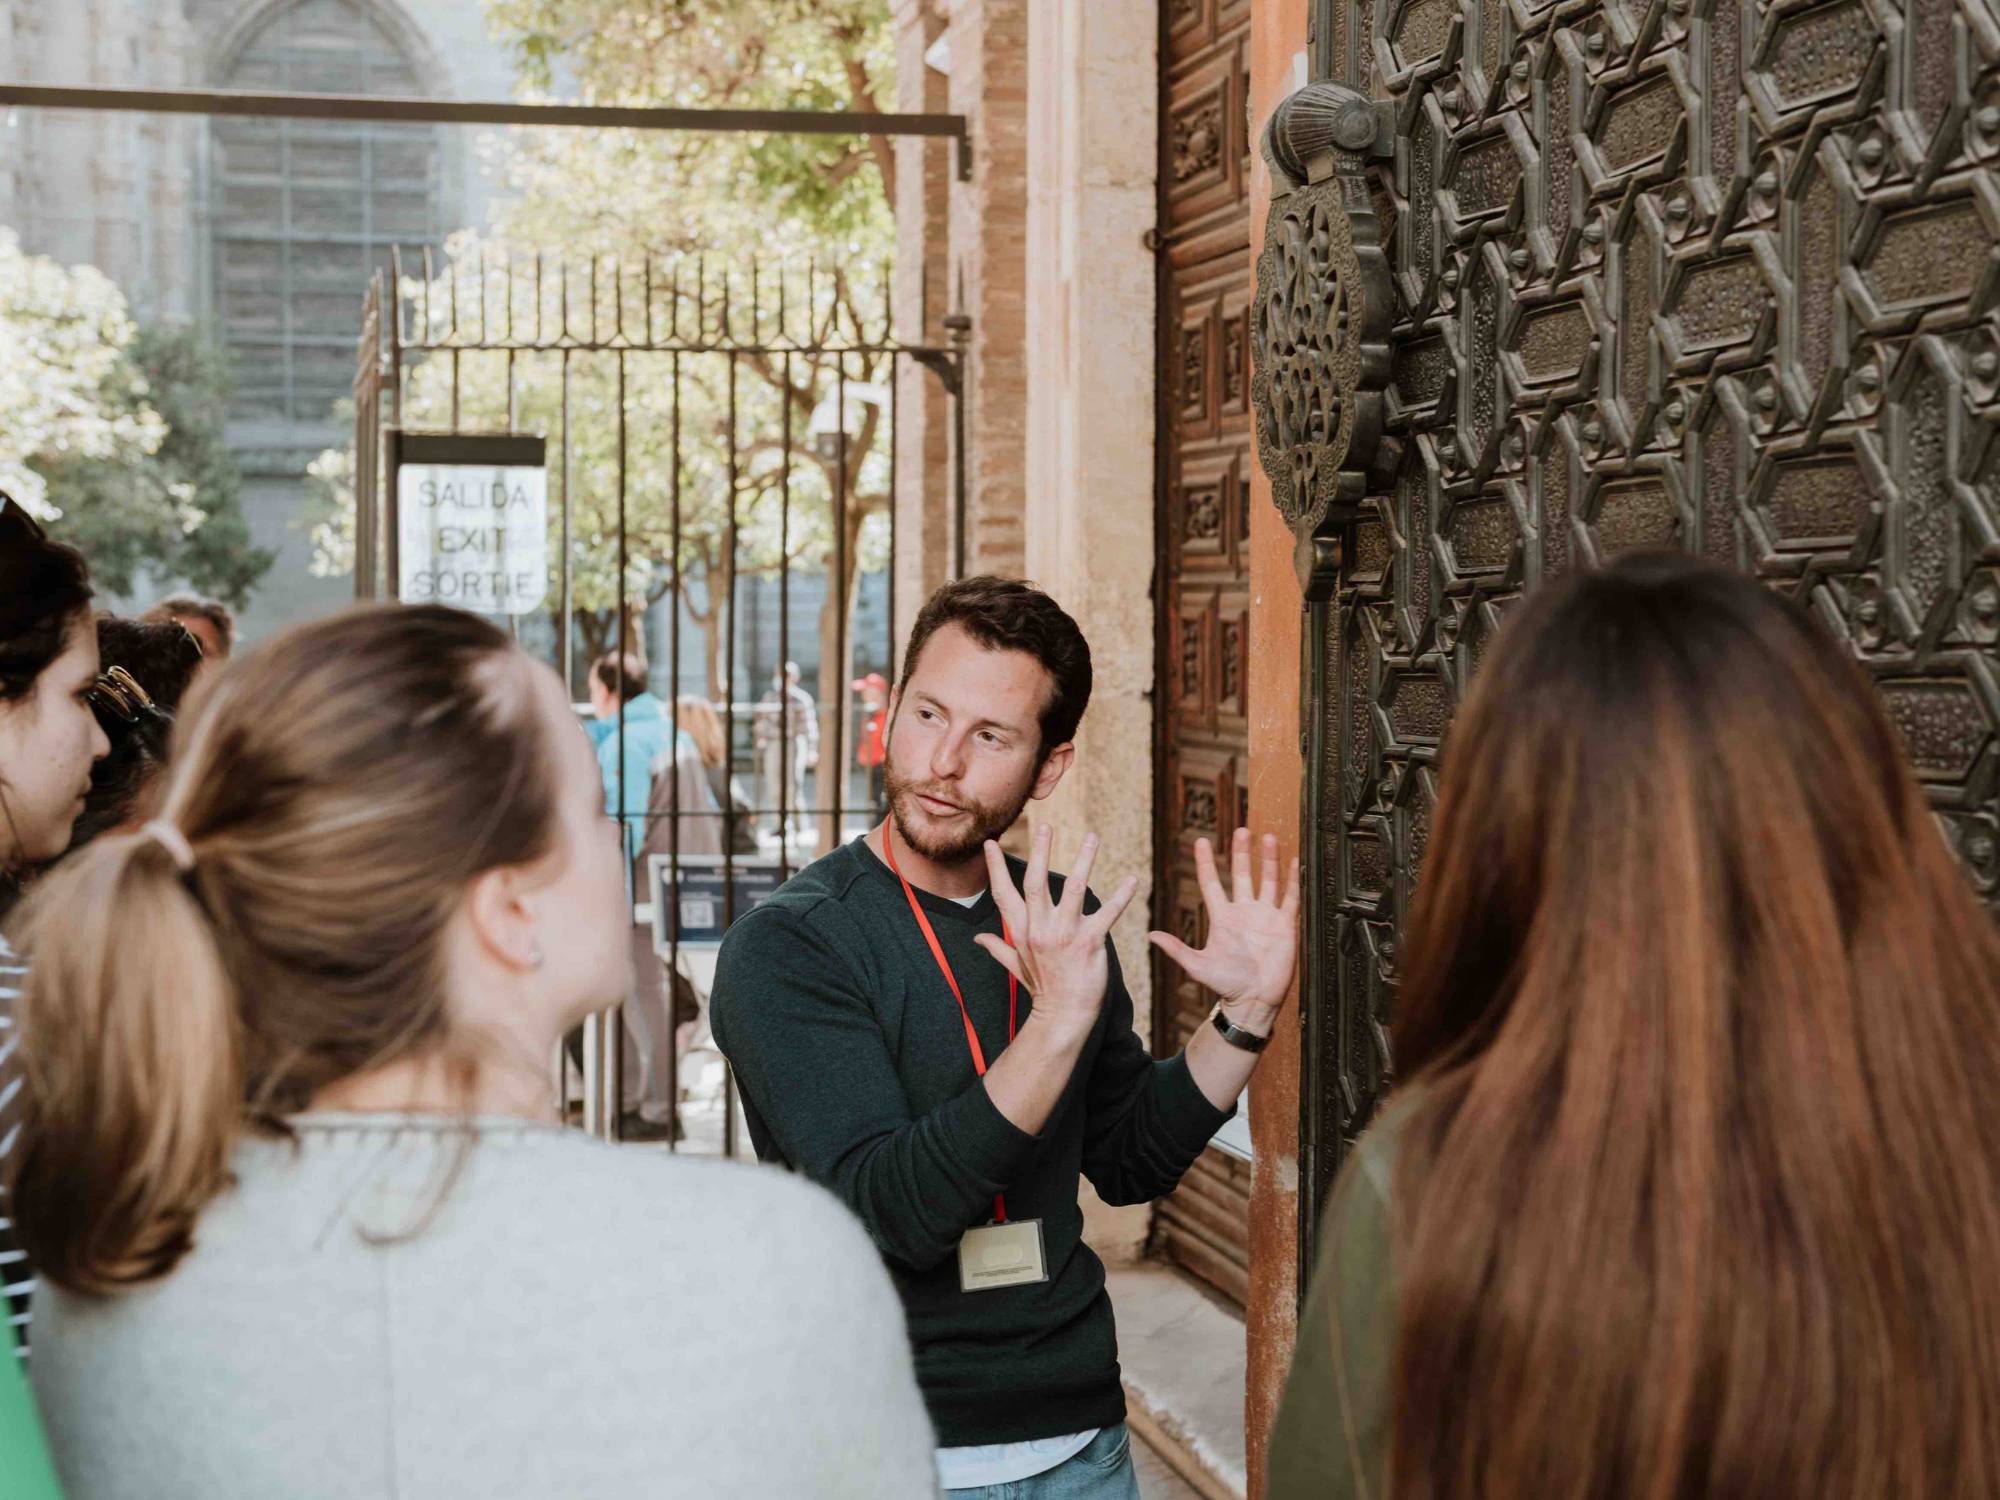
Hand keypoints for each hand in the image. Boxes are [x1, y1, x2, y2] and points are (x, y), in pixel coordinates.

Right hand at [975, 825, 1140, 1040]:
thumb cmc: (1043, 990)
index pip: (1004, 893)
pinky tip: (1133, 878)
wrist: (1064, 1016)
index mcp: (1023, 931)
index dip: (994, 868)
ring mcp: (1065, 935)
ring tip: (1093, 837)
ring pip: (1074, 889)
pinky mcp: (1090, 943)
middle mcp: (1040, 929)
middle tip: (1044, 825)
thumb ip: (999, 948)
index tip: (989, 843)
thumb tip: (978, 940)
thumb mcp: (1016, 967)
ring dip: (1084, 860)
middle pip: (1036, 882)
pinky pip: (1108, 913)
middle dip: (1040, 852)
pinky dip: (1122, 896)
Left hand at [1149, 829, 1299, 1029]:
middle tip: (1240, 829)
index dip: (1206, 863)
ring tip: (1268, 838)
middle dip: (1241, 852)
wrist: (1254, 1001)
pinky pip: (1290, 898)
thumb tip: (1150, 936)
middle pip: (1242, 874)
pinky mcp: (1285, 925)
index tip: (1200, 841)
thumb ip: (1177, 949)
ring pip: (1267, 880)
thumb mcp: (1198, 965)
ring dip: (1268, 860)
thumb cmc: (1226, 985)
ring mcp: (1265, 917)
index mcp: (1222, 918)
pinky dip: (1293, 880)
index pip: (1212, 883)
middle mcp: (1244, 912)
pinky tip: (1295, 861)